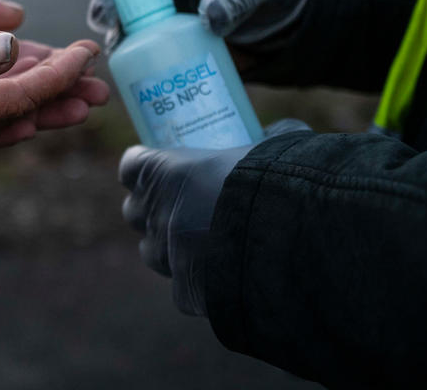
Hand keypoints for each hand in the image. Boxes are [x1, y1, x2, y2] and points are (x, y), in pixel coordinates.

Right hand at [0, 23, 102, 162]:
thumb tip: (12, 48)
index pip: (16, 95)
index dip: (57, 71)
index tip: (85, 51)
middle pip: (17, 116)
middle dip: (60, 96)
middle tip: (100, 83)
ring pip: (2, 124)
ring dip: (40, 107)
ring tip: (78, 98)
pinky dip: (8, 113)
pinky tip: (26, 112)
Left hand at [119, 119, 310, 314]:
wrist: (294, 237)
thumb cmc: (279, 179)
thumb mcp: (272, 144)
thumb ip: (262, 137)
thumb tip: (270, 134)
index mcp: (164, 171)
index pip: (131, 166)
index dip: (142, 168)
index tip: (158, 169)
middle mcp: (156, 212)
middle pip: (135, 211)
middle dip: (152, 209)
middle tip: (180, 206)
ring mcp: (167, 255)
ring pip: (153, 252)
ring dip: (169, 247)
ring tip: (200, 243)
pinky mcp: (185, 291)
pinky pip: (182, 287)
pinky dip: (198, 284)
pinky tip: (223, 277)